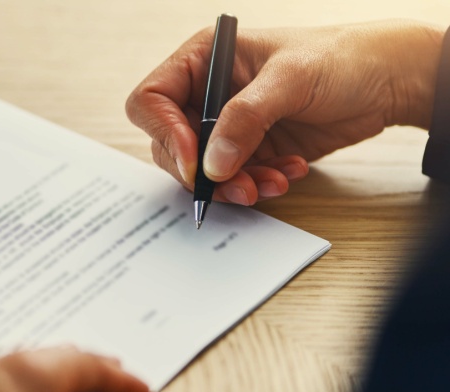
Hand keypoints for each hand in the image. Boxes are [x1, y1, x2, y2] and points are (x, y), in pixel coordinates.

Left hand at [0, 346, 149, 391]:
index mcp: (20, 373)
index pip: (84, 365)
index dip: (119, 381)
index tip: (142, 391)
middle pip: (48, 359)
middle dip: (85, 372)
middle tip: (116, 382)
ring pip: (15, 367)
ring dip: (50, 379)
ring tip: (76, 391)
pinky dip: (18, 387)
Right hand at [126, 20, 441, 204]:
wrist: (388, 80)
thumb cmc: (340, 57)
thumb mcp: (289, 79)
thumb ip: (245, 119)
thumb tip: (211, 163)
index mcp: (202, 60)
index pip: (153, 100)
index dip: (165, 133)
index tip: (195, 161)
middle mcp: (207, 93)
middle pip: (171, 143)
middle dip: (203, 170)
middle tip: (235, 185)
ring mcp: (227, 124)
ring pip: (203, 169)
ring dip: (234, 183)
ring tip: (271, 183)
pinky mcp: (250, 149)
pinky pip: (236, 178)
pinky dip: (258, 183)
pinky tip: (290, 172)